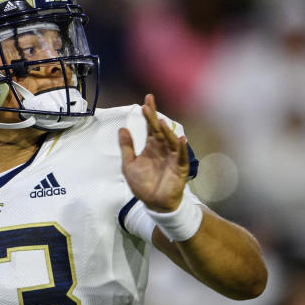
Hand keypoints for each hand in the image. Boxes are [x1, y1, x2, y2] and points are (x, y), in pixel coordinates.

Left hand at [118, 94, 188, 211]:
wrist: (153, 203)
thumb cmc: (143, 185)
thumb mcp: (129, 164)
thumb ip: (127, 147)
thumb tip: (122, 129)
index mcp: (151, 147)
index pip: (150, 127)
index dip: (149, 114)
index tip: (146, 100)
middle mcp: (163, 149)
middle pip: (159, 130)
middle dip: (154, 117)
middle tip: (149, 104)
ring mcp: (172, 157)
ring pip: (170, 141)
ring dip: (167, 131)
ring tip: (161, 121)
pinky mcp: (179, 168)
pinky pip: (182, 156)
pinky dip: (182, 148)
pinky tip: (181, 139)